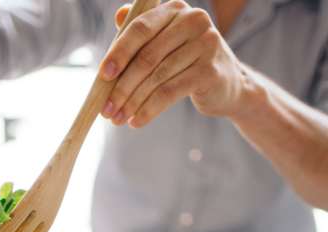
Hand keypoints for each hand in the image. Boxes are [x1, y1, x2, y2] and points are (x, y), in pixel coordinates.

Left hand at [99, 1, 247, 127]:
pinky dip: (149, 110)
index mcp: (176, 9)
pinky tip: (136, 122)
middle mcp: (193, 21)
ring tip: (118, 119)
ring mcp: (205, 45)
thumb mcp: (165, 44)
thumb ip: (143, 33)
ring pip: (156, 78)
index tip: (103, 76)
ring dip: (132, 103)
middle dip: (122, 87)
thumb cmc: (186, 64)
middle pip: (146, 57)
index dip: (119, 53)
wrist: (226, 86)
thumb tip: (118, 16)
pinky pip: (169, 93)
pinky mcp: (209, 71)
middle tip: (106, 109)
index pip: (140, 28)